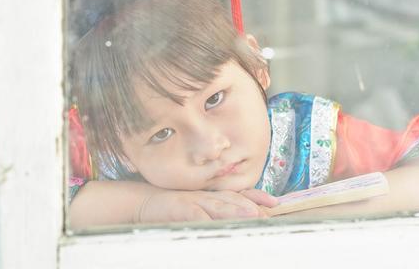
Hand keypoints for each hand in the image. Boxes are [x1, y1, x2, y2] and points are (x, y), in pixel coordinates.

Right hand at [137, 189, 277, 223]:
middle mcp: (208, 196)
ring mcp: (194, 201)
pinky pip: (195, 214)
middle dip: (252, 206)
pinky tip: (215, 223)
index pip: (240, 195)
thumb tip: (242, 217)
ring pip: (218, 205)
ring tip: (252, 216)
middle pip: (234, 200)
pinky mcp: (180, 208)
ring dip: (236, 210)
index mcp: (214, 196)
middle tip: (267, 213)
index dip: (257, 197)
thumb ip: (217, 212)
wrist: (144, 201)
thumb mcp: (199, 208)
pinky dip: (206, 218)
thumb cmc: (174, 208)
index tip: (274, 203)